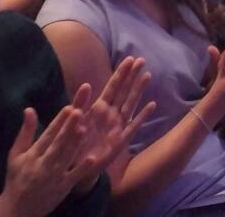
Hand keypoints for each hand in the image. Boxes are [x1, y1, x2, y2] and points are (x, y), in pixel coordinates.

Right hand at [0, 106, 99, 216]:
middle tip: (78, 111)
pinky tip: (91, 158)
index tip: (68, 107)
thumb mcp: (16, 154)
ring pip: (66, 158)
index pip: (47, 135)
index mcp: (32, 155)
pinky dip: (81, 169)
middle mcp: (42, 164)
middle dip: (67, 128)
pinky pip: (73, 177)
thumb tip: (29, 109)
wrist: (17, 209)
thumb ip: (26, 132)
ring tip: (84, 129)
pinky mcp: (62, 188)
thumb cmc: (17, 177)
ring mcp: (53, 177)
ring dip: (75, 144)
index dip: (58, 122)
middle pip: (57, 144)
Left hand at [69, 57, 156, 193]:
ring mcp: (118, 125)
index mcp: (98, 109)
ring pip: (131, 104)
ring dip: (139, 89)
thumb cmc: (73, 144)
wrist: (77, 167)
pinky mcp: (122, 139)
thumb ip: (78, 108)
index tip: (129, 58)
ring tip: (147, 75)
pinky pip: (134, 125)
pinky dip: (143, 115)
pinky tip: (152, 105)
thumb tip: (83, 90)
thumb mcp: (72, 124)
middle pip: (124, 91)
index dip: (120, 73)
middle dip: (132, 75)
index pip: (112, 87)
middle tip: (141, 59)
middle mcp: (110, 114)